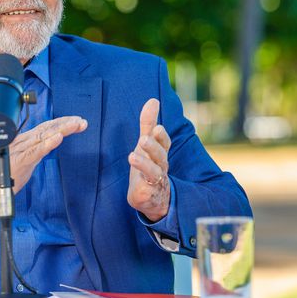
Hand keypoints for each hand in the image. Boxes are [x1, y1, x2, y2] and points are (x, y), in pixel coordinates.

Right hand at [0, 116, 87, 217]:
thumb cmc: (5, 176)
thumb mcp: (26, 160)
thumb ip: (36, 151)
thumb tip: (48, 144)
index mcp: (25, 141)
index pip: (46, 127)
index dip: (62, 123)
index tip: (77, 121)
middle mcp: (24, 141)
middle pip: (48, 128)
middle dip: (66, 123)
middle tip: (82, 121)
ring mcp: (22, 149)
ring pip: (44, 136)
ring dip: (62, 129)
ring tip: (76, 124)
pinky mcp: (20, 160)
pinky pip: (36, 151)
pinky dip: (48, 143)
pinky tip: (58, 138)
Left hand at [127, 98, 170, 221]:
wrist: (153, 197)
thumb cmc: (150, 165)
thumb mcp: (147, 143)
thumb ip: (148, 124)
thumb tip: (153, 100)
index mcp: (160, 152)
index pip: (164, 143)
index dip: (161, 136)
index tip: (157, 127)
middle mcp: (161, 165)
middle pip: (160, 155)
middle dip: (153, 147)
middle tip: (144, 139)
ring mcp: (156, 180)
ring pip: (153, 171)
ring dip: (144, 163)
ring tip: (132, 156)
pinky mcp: (147, 192)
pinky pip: (146, 187)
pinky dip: (141, 182)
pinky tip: (135, 178)